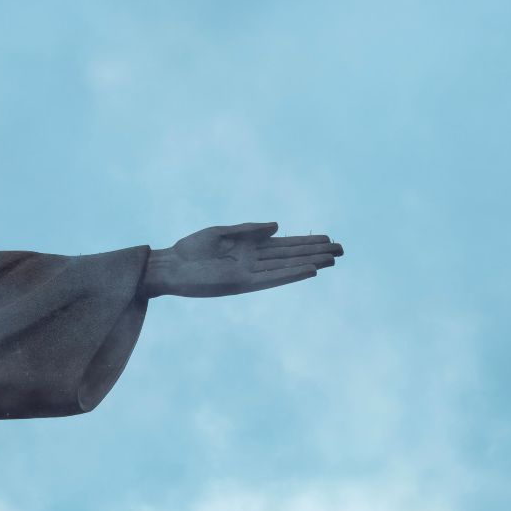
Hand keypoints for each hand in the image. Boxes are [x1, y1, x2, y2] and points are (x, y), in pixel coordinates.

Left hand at [144, 222, 341, 297]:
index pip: (285, 245)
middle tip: (342, 250)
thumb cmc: (190, 249)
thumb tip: (278, 227)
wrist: (169, 265)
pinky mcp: (241, 284)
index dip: (306, 242)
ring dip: (309, 263)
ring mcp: (249, 273)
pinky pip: (271, 279)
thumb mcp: (221, 233)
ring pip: (286, 267)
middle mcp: (253, 262)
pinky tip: (309, 270)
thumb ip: (250, 229)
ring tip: (332, 260)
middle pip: (291, 255)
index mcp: (249, 248)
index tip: (329, 238)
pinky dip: (290, 274)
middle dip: (315, 252)